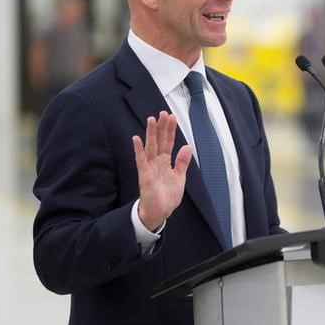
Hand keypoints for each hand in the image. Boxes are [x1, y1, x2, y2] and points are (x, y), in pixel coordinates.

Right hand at [132, 111, 192, 231]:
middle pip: (159, 141)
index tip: (172, 117)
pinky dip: (138, 149)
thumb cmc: (167, 196)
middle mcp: (156, 162)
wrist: (160, 212)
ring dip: (151, 133)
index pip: (168, 142)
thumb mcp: (179, 176)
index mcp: (165, 161)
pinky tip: (136, 138)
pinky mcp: (144, 175)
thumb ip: (182, 161)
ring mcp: (149, 167)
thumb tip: (187, 146)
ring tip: (151, 119)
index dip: (170, 130)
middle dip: (161, 127)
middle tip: (163, 112)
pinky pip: (140, 160)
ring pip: (150, 146)